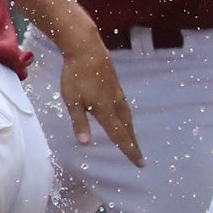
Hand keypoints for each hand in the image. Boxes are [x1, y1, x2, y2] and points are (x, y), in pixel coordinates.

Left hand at [57, 37, 143, 166]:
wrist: (87, 50)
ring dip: (131, 130)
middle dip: (133, 143)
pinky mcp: (116, 85)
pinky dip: (127, 117)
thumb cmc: (76, 76)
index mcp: (105, 111)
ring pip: (128, 116)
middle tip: (139, 156)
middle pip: (127, 128)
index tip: (139, 163)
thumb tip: (85, 143)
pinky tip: (124, 116)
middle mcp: (115, 104)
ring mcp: (117, 94)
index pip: (120, 136)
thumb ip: (79, 122)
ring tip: (133, 139)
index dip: (129, 150)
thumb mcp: (72, 101)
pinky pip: (125, 107)